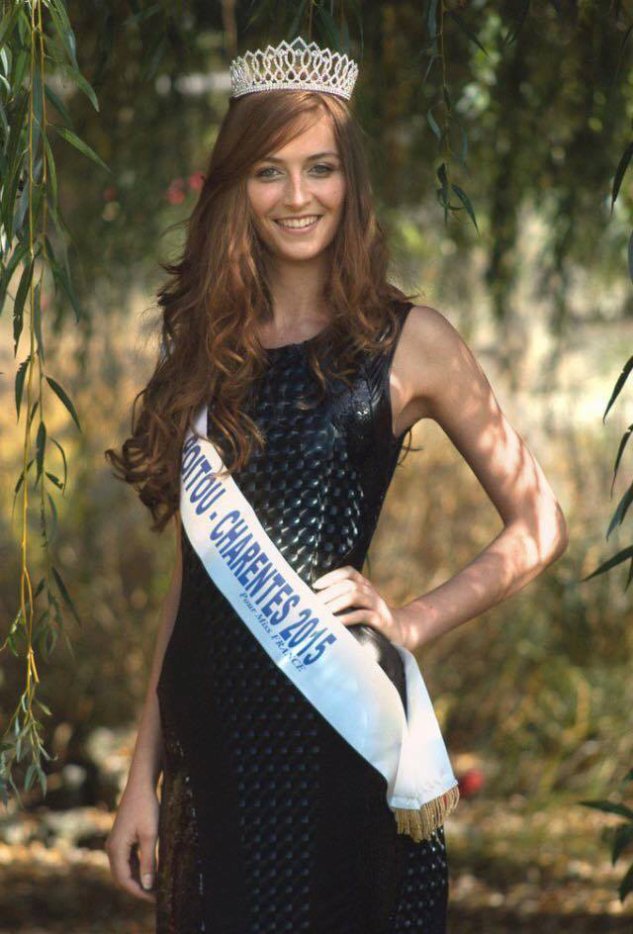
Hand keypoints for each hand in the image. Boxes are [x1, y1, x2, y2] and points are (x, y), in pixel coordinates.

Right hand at [105, 779, 158, 902]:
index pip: (124, 879)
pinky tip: (149, 871)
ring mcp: (115, 843)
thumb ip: (149, 861)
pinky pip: (127, 859)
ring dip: (137, 878)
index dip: (138, 891)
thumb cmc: (146, 807)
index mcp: (116, 849)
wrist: (140, 784)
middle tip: (155, 895)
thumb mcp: (151, 835)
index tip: (154, 898)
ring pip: (124, 868)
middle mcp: (112, 848)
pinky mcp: (121, 838)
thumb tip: (148, 885)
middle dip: (137, 888)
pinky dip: (136, 867)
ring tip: (154, 886)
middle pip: (122, 876)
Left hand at [312, 565, 406, 645]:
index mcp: (365, 585)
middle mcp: (370, 591)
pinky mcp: (381, 619)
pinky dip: (348, 617)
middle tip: (314, 605)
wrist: (401, 629)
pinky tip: (337, 623)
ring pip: (355, 596)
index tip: (316, 585)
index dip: (332, 576)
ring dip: (336, 604)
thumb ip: (344, 599)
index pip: (348, 572)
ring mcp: (377, 604)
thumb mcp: (361, 604)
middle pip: (348, 584)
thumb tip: (317, 602)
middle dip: (329, 593)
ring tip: (322, 613)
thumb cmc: (373, 617)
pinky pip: (363, 615)